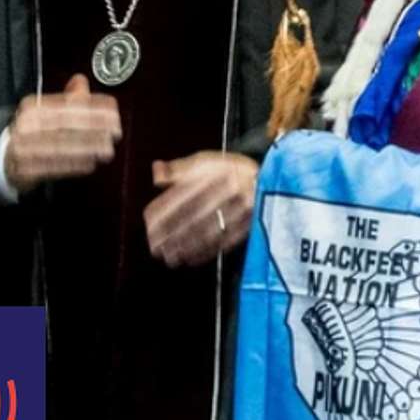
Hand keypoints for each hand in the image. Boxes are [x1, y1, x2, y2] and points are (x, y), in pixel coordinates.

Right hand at [4, 74, 120, 193]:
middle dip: (93, 128)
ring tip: (107, 149)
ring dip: (87, 148)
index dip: (91, 107)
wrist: (0, 157)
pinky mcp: (24, 170)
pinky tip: (90, 163)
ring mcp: (22, 149)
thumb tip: (81, 80)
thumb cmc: (30, 131)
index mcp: (32, 107)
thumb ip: (67, 98)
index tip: (113, 110)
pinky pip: (52, 168)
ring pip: (59, 147)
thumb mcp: (44, 110)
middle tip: (115, 131)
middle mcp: (25, 126)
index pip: (65, 104)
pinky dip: (73, 166)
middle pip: (64, 125)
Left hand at [143, 150, 257, 267]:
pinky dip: (205, 252)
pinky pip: (225, 241)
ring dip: (185, 246)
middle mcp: (229, 189)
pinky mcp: (251, 223)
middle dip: (171, 233)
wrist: (272, 178)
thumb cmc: (232, 171)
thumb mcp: (208, 161)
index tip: (148, 223)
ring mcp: (242, 208)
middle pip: (194, 214)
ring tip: (168, 256)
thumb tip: (155, 173)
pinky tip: (190, 258)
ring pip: (209, 230)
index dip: (164, 209)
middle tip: (153, 246)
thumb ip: (180, 169)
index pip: (184, 193)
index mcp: (216, 172)